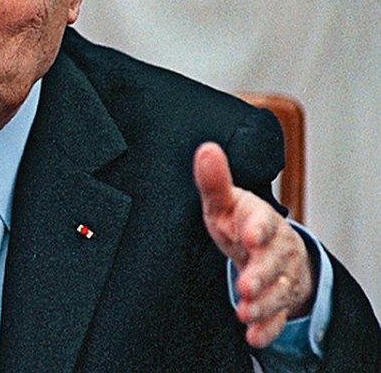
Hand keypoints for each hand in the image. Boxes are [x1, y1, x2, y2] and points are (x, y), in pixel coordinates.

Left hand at [193, 142, 315, 348]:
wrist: (266, 246)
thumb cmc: (241, 221)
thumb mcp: (225, 200)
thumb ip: (214, 180)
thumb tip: (205, 149)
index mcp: (260, 219)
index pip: (263, 221)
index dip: (257, 227)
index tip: (249, 234)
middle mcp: (276, 248)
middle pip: (273, 261)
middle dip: (260, 274)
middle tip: (244, 285)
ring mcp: (280, 275)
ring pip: (278, 291)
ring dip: (263, 303)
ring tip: (244, 313)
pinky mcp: (280, 299)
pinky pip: (277, 316)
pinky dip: (266, 327)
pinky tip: (253, 336)